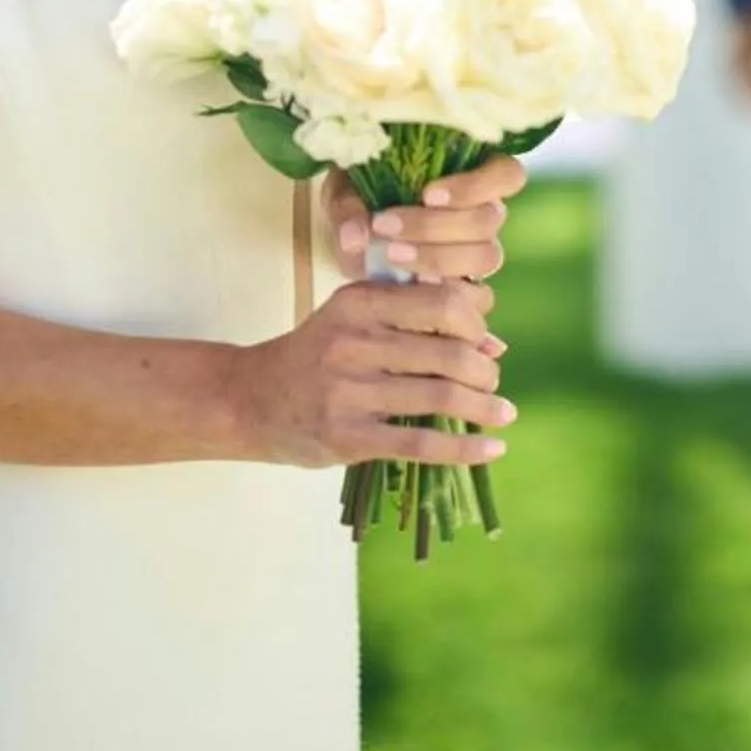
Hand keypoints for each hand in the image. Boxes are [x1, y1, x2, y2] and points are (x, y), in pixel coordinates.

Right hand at [235, 277, 513, 469]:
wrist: (249, 399)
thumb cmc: (316, 354)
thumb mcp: (355, 318)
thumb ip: (416, 321)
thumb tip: (494, 344)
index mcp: (360, 301)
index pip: (442, 303)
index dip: (477, 323)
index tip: (485, 342)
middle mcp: (354, 341)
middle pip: (449, 353)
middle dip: (485, 371)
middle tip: (493, 383)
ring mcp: (348, 390)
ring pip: (440, 396)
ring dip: (483, 408)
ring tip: (502, 413)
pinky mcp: (347, 436)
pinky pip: (419, 442)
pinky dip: (464, 448)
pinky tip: (491, 449)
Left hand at [323, 155, 526, 283]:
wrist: (353, 241)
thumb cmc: (358, 201)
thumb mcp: (344, 193)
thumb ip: (349, 209)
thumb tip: (356, 237)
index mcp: (470, 174)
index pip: (506, 174)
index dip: (475, 185)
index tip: (426, 194)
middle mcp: (483, 213)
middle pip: (488, 220)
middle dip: (435, 226)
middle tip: (386, 227)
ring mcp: (478, 252)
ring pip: (485, 256)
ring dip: (438, 257)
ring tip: (391, 256)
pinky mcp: (467, 288)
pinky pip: (476, 296)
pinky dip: (443, 293)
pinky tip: (409, 288)